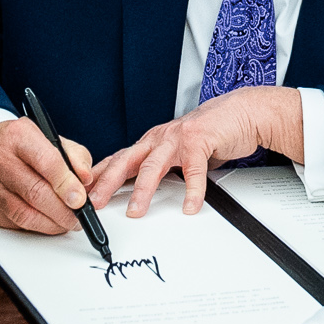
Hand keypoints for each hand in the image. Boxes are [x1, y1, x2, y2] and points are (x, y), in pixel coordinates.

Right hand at [0, 114, 100, 234]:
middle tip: (79, 216)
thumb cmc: (15, 145)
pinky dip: (36, 226)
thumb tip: (86, 180)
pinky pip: (15, 223)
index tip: (81, 199)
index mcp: (18, 135)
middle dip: (63, 210)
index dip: (67, 184)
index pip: (47, 162)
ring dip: (52, 223)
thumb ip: (73, 156)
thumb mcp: (47, 137)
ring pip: (25, 214)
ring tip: (67, 222)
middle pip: (36, 192)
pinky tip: (47, 221)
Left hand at [89, 86, 304, 217]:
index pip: (116, 160)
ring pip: (154, 166)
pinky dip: (192, 191)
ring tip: (136, 211)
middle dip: (107, 183)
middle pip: (125, 161)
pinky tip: (189, 206)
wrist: (241, 112)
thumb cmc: (210, 132)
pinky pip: (194, 170)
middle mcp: (160, 139)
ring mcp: (179, 139)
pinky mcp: (200, 141)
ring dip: (142, 190)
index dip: (98, 177)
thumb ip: (161, 167)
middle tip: (95, 203)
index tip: (82, 195)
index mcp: (151, 142)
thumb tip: (139, 189)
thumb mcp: (177, 151)